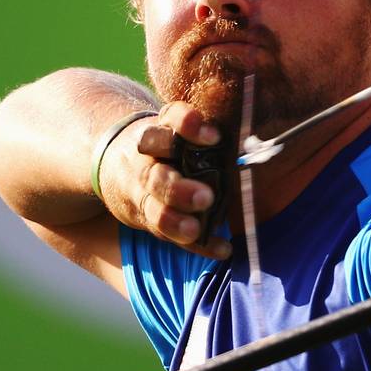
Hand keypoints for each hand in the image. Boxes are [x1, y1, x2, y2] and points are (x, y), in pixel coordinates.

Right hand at [98, 101, 231, 258]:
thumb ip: (201, 131)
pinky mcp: (148, 219)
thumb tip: (254, 139)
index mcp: (159, 132)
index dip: (188, 127)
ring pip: (154, 209)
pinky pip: (169, 235)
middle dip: (177, 189)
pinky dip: (197, 245)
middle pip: (156, 176)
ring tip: (194, 229)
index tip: (214, 137)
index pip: (170, 122)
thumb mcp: (174, 126)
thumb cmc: (164, 144)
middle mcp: (146, 163)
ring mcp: (143, 194)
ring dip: (174, 221)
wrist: (116, 166)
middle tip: (205, 197)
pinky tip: (222, 249)